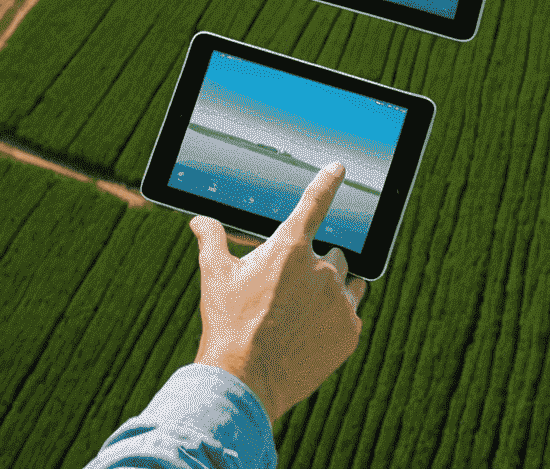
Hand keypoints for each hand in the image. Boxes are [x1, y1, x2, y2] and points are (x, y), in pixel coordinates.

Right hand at [191, 162, 367, 422]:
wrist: (246, 380)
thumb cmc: (228, 324)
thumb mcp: (216, 276)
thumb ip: (212, 240)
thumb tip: (200, 220)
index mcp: (291, 246)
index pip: (315, 202)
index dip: (328, 181)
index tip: (339, 168)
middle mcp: (322, 268)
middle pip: (331, 254)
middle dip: (314, 267)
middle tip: (288, 294)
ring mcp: (340, 302)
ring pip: (345, 285)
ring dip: (330, 292)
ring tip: (301, 315)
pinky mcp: (350, 332)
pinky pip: (350, 315)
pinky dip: (335, 321)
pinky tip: (310, 336)